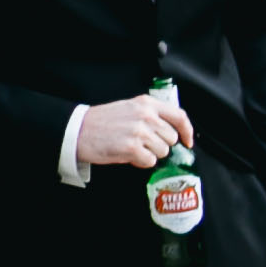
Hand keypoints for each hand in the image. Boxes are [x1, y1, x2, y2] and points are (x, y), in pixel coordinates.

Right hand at [74, 90, 192, 169]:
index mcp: (147, 104)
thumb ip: (151, 115)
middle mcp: (146, 116)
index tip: (188, 141)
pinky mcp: (132, 147)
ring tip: (132, 147)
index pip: (180, 116)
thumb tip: (173, 132)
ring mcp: (139, 132)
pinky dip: (141, 162)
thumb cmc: (103, 122)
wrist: (77, 130)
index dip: (187, 131)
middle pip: (171, 138)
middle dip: (160, 145)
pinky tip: (128, 155)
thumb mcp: (130, 108)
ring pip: (162, 151)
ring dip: (150, 154)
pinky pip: (150, 161)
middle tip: (142, 144)